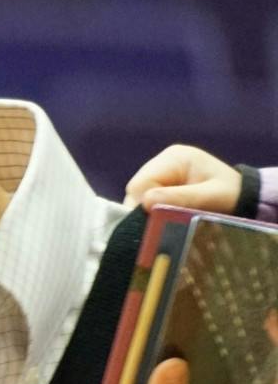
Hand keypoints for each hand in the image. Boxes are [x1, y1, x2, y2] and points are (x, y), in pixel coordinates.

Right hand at [124, 144, 240, 213]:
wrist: (246, 198)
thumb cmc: (231, 195)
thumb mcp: (210, 197)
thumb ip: (180, 198)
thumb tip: (146, 203)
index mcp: (174, 157)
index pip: (141, 183)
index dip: (143, 205)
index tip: (156, 223)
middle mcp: (161, 162)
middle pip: (136, 190)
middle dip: (146, 211)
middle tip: (162, 226)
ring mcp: (160, 174)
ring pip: (138, 199)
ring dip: (150, 214)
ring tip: (168, 222)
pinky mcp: (160, 186)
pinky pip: (145, 203)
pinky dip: (153, 214)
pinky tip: (166, 219)